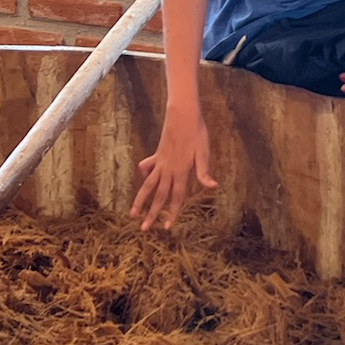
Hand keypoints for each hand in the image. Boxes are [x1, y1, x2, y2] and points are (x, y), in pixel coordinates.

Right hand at [130, 116, 216, 230]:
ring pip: (147, 185)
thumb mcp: (203, 152)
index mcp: (181, 171)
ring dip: (140, 200)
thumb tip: (212, 186)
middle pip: (158, 196)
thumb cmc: (197, 133)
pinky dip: (144, 174)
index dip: (171, 212)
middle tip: (143, 229)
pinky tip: (143, 179)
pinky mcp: (158, 155)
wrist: (182, 114)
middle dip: (151, 214)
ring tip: (132, 214)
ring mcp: (160, 162)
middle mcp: (168, 170)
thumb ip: (204, 171)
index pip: (176, 197)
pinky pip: (147, 167)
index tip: (165, 226)